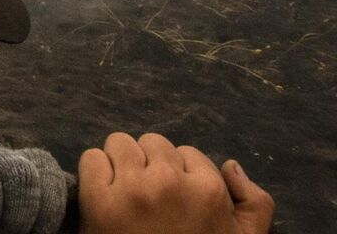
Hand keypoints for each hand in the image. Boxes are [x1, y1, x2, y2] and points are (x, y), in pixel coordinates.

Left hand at [78, 133, 273, 233]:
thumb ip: (254, 203)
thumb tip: (230, 166)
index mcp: (209, 191)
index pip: (188, 153)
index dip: (180, 173)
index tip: (173, 195)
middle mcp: (170, 183)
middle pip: (153, 143)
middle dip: (150, 162)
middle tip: (147, 192)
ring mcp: (132, 189)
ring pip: (120, 144)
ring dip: (121, 162)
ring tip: (124, 190)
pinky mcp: (98, 199)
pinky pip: (91, 159)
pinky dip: (94, 171)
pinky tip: (102, 193)